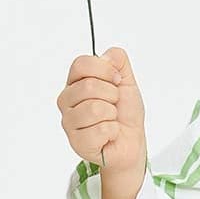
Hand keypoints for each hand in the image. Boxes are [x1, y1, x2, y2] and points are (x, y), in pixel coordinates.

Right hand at [58, 46, 146, 178]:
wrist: (132, 141)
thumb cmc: (125, 112)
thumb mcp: (127, 81)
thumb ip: (118, 61)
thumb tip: (107, 56)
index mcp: (75, 82)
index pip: (81, 64)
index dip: (104, 70)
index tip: (116, 80)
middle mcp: (67, 100)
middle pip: (88, 86)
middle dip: (112, 95)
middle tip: (114, 105)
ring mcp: (69, 122)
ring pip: (94, 109)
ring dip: (112, 115)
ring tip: (111, 120)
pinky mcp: (77, 142)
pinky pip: (100, 130)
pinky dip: (113, 132)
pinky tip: (109, 135)